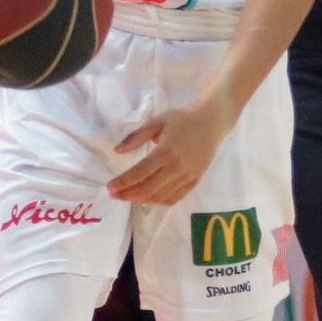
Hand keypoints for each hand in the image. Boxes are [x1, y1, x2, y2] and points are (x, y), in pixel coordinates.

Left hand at [105, 95, 233, 206]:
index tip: (110, 187)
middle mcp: (177, 168)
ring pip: (160, 197)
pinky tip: (148, 198)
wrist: (211, 122)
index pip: (140, 173)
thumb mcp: (157, 121)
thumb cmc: (182, 119)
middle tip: (114, 194)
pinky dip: (158, 201)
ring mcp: (187, 177)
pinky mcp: (194, 181)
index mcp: (166, 151)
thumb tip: (117, 151)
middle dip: (128, 194)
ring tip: (128, 196)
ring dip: (141, 200)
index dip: (123, 182)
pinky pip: (174, 198)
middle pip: (148, 189)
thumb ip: (136, 137)